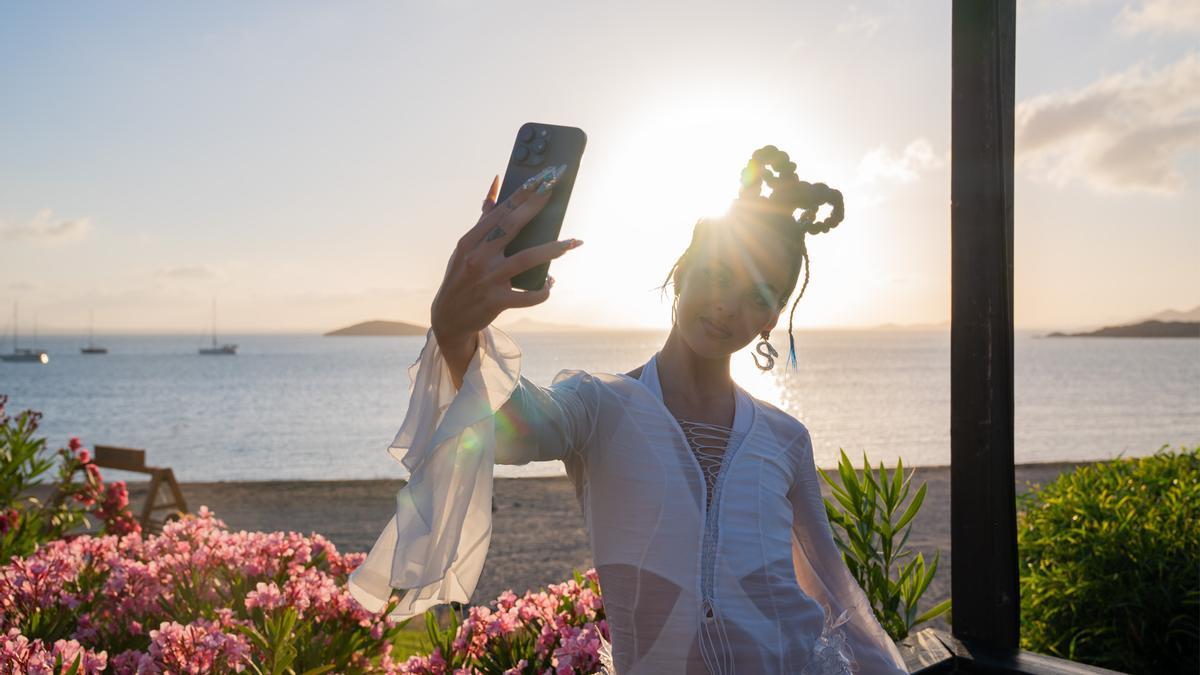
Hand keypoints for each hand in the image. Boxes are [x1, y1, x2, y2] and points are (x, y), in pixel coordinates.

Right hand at [431, 167, 583, 349]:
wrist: (449, 317)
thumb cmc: (461, 276)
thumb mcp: (465, 248)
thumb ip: (484, 218)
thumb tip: (496, 184)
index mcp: (470, 241)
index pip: (500, 211)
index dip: (521, 193)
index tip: (540, 177)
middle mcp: (478, 257)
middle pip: (512, 226)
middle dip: (535, 205)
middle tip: (554, 189)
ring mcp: (488, 279)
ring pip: (526, 259)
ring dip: (552, 249)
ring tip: (572, 242)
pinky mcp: (496, 301)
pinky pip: (528, 295)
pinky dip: (543, 289)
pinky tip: (550, 282)